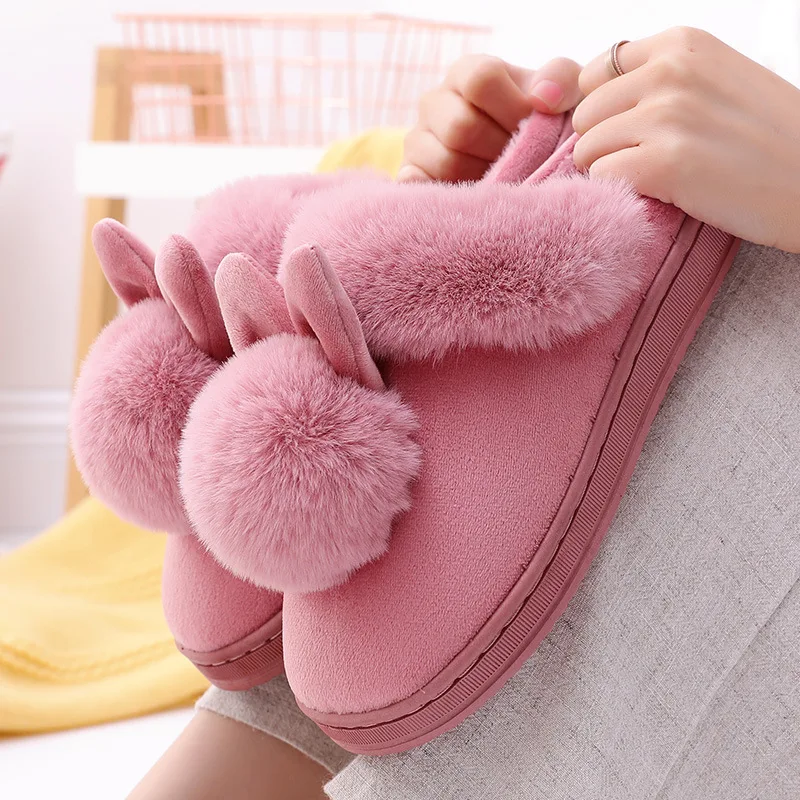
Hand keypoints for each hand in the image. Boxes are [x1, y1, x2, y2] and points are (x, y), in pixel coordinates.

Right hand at [398, 55, 581, 182]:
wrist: (529, 165)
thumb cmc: (545, 126)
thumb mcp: (566, 94)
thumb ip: (563, 80)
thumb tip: (541, 98)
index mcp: (467, 73)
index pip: (480, 80)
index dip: (512, 108)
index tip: (533, 127)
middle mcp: (435, 102)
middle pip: (461, 127)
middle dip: (500, 150)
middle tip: (520, 160)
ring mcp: (418, 140)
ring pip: (446, 162)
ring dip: (482, 177)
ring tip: (502, 178)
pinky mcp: (410, 176)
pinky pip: (418, 187)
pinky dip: (444, 196)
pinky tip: (468, 198)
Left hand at [573, 27, 799, 251]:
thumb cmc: (765, 138)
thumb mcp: (714, 79)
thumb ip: (659, 78)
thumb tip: (588, 93)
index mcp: (681, 43)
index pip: (595, 75)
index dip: (606, 110)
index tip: (634, 130)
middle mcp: (670, 71)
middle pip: (586, 115)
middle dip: (606, 143)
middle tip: (649, 159)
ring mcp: (666, 116)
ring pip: (586, 149)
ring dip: (612, 170)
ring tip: (658, 176)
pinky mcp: (663, 164)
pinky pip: (601, 178)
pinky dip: (620, 192)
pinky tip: (659, 192)